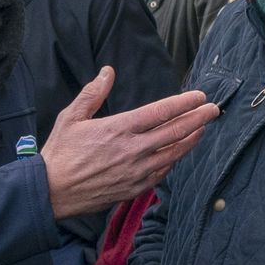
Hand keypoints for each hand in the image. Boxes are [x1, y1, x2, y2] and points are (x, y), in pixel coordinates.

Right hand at [41, 66, 217, 219]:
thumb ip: (93, 93)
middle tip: (213, 109)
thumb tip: (108, 71)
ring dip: (191, 140)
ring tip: (203, 129)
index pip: (160, 112)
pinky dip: (175, 160)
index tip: (199, 96)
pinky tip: (180, 153)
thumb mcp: (71, 117)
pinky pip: (162, 172)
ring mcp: (136, 171)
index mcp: (118, 129)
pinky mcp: (134, 188)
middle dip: (197, 119)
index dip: (183, 103)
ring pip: (173, 153)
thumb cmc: (60, 153)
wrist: (51, 193)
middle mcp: (132, 150)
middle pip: (174, 132)